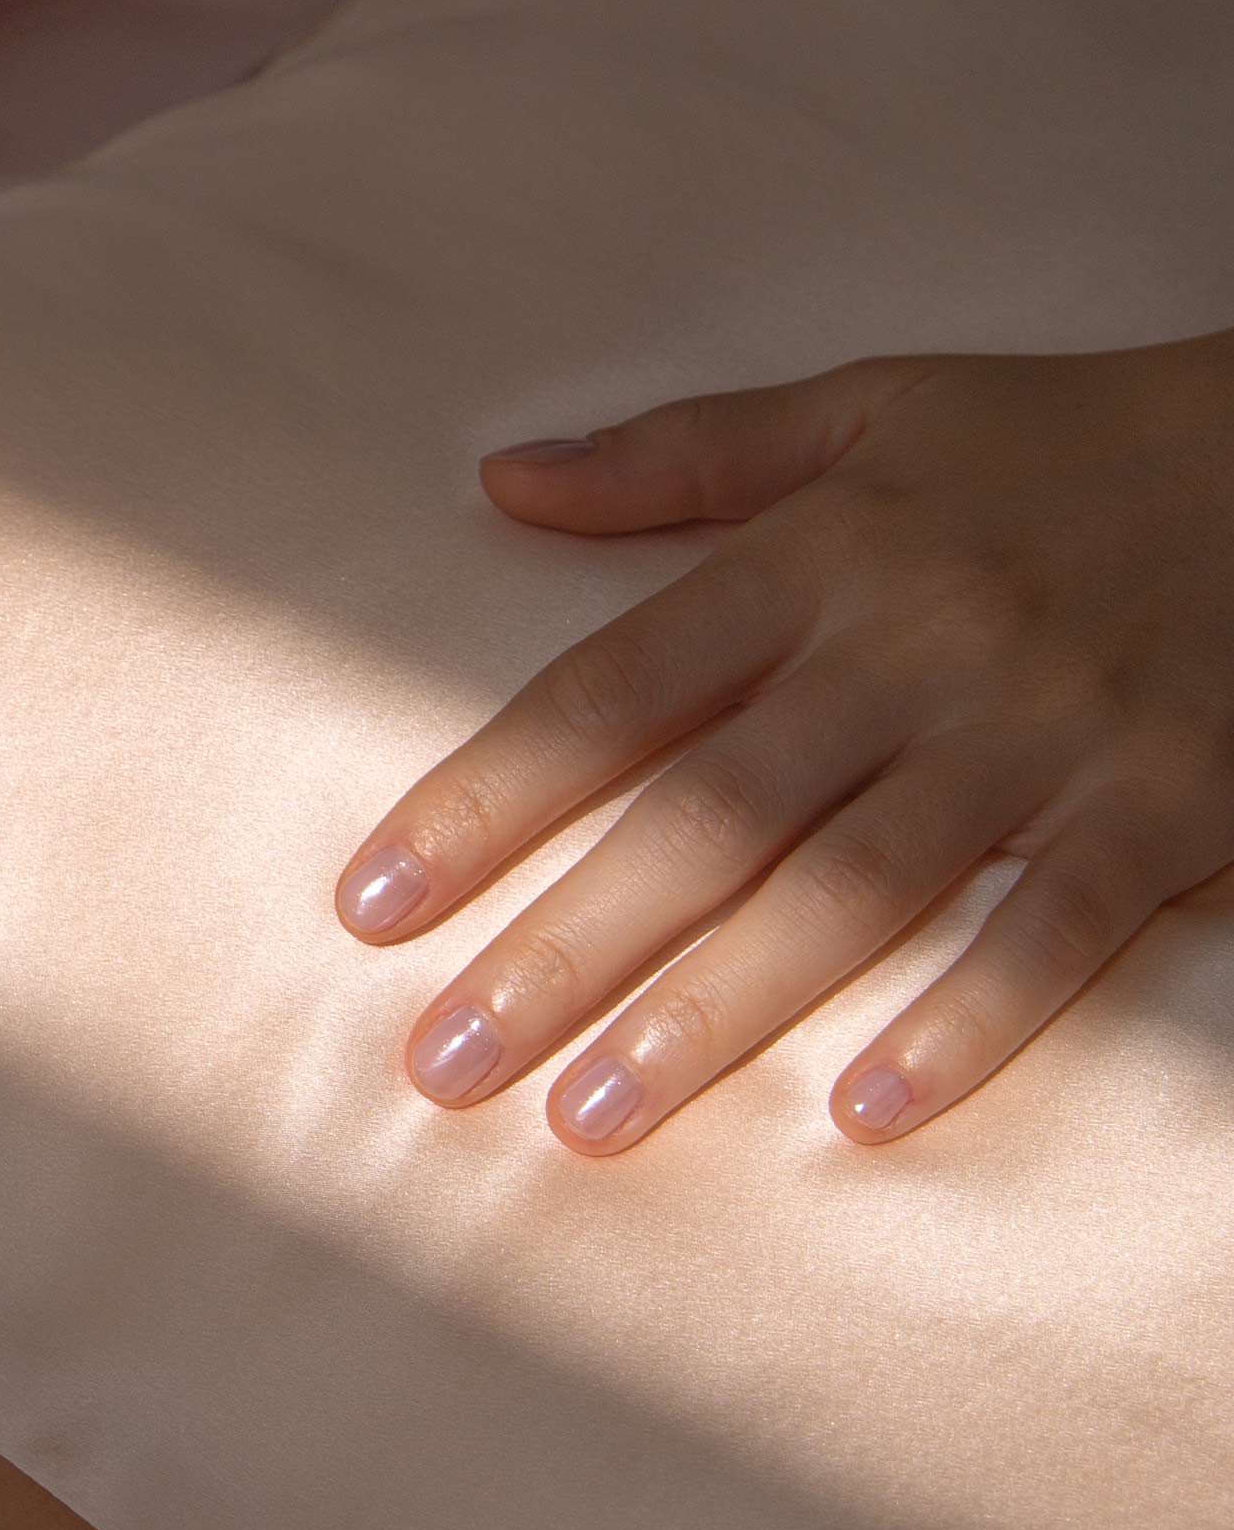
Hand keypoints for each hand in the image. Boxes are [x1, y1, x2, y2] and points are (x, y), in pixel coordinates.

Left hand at [334, 332, 1233, 1152]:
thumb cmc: (1048, 444)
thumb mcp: (861, 408)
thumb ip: (676, 455)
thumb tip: (501, 478)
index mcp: (813, 557)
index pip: (608, 692)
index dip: (483, 800)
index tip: (375, 902)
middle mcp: (902, 651)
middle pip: (704, 817)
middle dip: (563, 948)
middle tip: (442, 1065)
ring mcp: (1036, 734)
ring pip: (850, 891)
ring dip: (715, 1014)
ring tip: (589, 1120)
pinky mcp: (1165, 804)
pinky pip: (1059, 929)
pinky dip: (970, 1021)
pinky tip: (863, 1111)